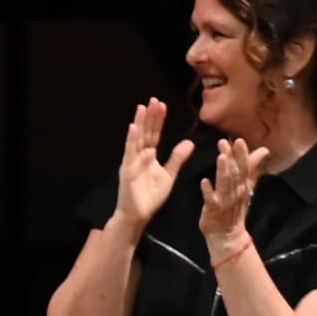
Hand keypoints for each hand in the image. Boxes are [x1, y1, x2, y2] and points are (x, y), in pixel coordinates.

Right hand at [108, 99, 192, 234]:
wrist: (138, 215)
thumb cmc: (150, 196)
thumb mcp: (168, 175)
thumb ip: (177, 158)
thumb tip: (189, 142)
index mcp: (147, 156)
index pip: (153, 134)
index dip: (158, 120)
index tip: (162, 105)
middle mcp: (138, 156)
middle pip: (145, 133)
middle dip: (149, 117)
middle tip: (153, 100)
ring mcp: (131, 163)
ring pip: (136, 139)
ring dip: (139, 124)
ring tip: (142, 109)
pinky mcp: (127, 172)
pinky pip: (130, 155)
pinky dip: (132, 143)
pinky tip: (135, 130)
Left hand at [195, 137, 260, 253]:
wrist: (228, 235)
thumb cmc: (234, 207)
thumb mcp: (246, 186)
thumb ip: (253, 167)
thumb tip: (264, 150)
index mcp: (243, 185)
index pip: (245, 167)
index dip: (242, 154)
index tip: (239, 140)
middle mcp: (236, 191)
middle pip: (235, 173)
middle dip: (231, 158)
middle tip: (225, 142)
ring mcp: (224, 200)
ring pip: (225, 184)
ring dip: (223, 170)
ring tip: (220, 156)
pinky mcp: (213, 209)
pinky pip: (211, 199)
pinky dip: (208, 190)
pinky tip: (203, 181)